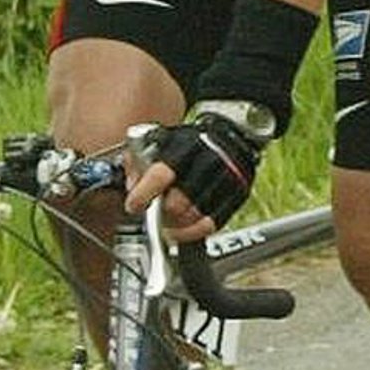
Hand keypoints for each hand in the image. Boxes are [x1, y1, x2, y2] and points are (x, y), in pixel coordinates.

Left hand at [125, 106, 261, 235]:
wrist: (231, 137)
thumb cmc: (190, 142)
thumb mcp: (161, 139)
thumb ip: (139, 160)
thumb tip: (132, 186)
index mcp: (186, 145)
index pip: (160, 175)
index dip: (143, 195)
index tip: (133, 205)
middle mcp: (208, 162)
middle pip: (177, 203)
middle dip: (160, 213)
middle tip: (153, 213)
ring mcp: (226, 180)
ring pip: (193, 216)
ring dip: (175, 225)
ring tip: (166, 222)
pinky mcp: (237, 196)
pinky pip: (211, 224)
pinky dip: (192, 232)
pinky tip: (181, 230)